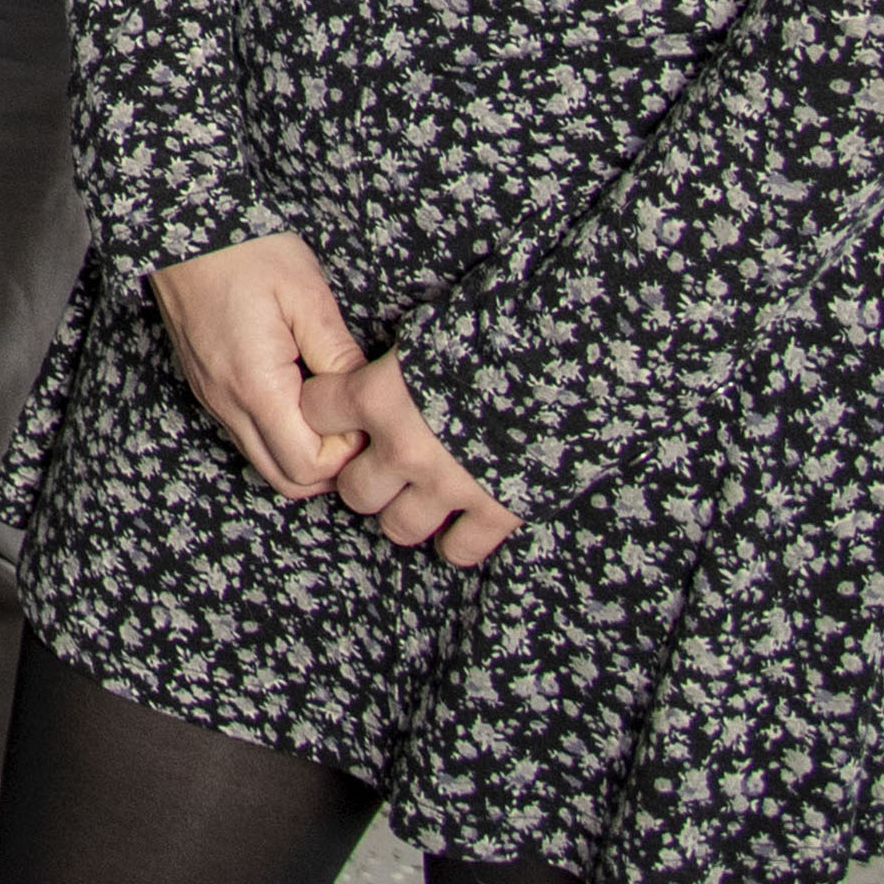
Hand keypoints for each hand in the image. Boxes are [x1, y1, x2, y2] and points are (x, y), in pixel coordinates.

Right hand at [148, 231, 370, 499]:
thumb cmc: (247, 252)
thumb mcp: (308, 296)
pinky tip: (299, 393)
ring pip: (264, 461)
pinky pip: (247, 434)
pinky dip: (279, 434)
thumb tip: (366, 401)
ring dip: (303, 451)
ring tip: (327, 405)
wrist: (182, 223)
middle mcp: (226, 404)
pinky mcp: (206, 386)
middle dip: (329, 465)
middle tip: (352, 420)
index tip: (362, 415)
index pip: (308, 467)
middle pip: (286, 480)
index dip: (346, 454)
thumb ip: (340, 357)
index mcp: (255, 387)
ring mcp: (211, 398)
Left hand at [300, 351, 515, 566]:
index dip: (326, 411)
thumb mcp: (428, 333)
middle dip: (366, 478)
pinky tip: (465, 516)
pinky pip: (458, 551)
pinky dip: (458, 539)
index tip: (341, 411)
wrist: (568, 359)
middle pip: (353, 490)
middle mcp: (405, 448)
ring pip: (397, 527)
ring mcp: (450, 486)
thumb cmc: (495, 332)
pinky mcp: (498, 512)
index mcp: (379, 396)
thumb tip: (376, 371)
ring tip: (424, 491)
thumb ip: (393, 366)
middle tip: (388, 463)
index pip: (314, 414)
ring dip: (407, 511)